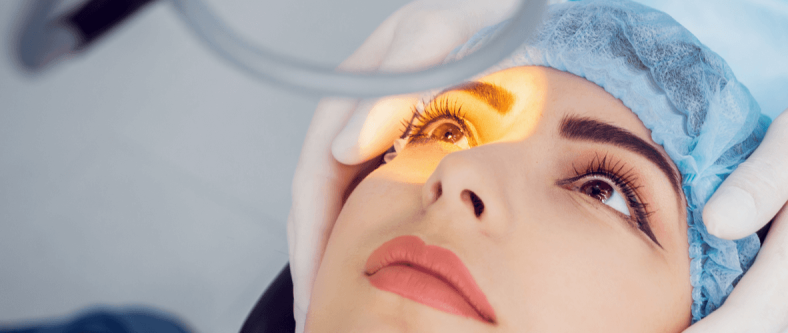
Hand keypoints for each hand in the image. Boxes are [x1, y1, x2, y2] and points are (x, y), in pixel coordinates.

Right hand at [287, 1, 516, 330]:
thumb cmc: (477, 5)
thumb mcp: (437, 33)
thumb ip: (394, 84)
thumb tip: (340, 150)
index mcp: (350, 92)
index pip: (313, 180)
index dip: (310, 239)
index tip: (315, 291)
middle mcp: (361, 112)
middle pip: (323, 199)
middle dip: (318, 261)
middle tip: (318, 318)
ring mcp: (387, 125)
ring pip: (353, 200)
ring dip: (345, 252)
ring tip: (344, 305)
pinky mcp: (417, 135)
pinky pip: (388, 192)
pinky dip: (382, 232)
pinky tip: (390, 262)